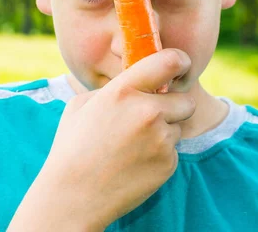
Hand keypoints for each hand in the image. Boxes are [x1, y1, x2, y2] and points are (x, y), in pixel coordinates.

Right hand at [10, 48, 195, 230]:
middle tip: (152, 118)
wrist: (73, 196)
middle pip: (186, 100)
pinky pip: (173, 151)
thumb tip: (134, 82)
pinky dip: (159, 155)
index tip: (180, 65)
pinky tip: (135, 163)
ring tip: (133, 146)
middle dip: (174, 107)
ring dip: (164, 133)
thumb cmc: (72, 147)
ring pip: (178, 127)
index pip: (169, 61)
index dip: (180, 61)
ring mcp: (160, 139)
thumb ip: (113, 88)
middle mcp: (147, 111)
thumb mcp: (81, 105)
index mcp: (123, 91)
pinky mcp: (168, 163)